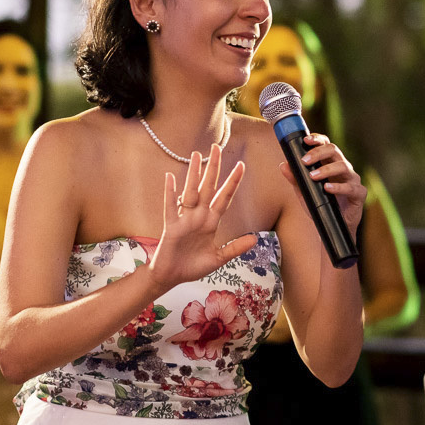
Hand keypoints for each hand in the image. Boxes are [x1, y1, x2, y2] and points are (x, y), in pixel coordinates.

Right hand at [148, 144, 257, 291]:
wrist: (171, 277)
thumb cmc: (192, 267)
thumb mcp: (218, 258)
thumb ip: (234, 248)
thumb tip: (255, 240)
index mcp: (211, 222)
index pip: (224, 198)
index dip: (233, 182)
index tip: (241, 165)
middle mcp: (199, 217)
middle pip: (208, 188)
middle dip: (213, 169)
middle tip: (216, 147)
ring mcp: (184, 220)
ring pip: (190, 192)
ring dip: (193, 174)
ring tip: (196, 155)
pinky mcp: (171, 227)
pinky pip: (170, 207)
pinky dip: (170, 193)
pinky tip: (170, 177)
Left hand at [280, 134, 366, 236]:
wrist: (333, 228)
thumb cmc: (321, 205)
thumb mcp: (305, 192)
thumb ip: (295, 179)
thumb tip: (283, 165)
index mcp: (331, 163)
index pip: (326, 145)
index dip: (317, 139)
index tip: (305, 141)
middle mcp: (343, 168)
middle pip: (334, 150)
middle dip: (318, 153)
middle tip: (305, 161)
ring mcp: (352, 180)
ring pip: (343, 166)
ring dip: (326, 170)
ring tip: (313, 176)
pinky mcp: (359, 193)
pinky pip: (350, 187)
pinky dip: (338, 187)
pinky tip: (328, 188)